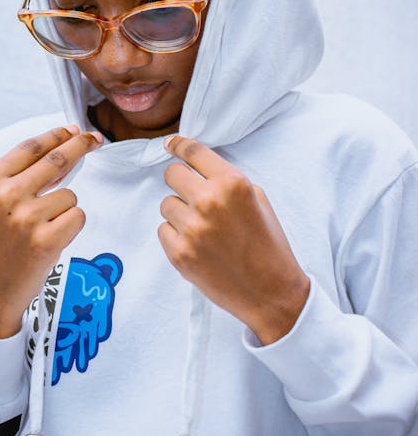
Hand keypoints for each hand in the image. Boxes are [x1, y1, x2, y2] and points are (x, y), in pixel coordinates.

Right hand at [0, 126, 102, 337]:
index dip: (57, 134)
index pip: (30, 147)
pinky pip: (77, 216)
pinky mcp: (45, 240)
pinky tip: (51, 240)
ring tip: (42, 229)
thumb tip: (65, 146)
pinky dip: (71, 226)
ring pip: (70, 195)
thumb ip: (23, 176)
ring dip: (65, 209)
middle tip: (95, 139)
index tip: (75, 128)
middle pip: (57, 159)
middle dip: (80, 146)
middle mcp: (4, 196)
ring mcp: (25, 218)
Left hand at [159, 136, 309, 344]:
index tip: (169, 144)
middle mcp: (210, 202)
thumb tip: (197, 168)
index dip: (178, 145)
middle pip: (172, 174)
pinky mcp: (180, 253)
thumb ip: (227, 180)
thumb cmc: (268, 244)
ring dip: (180, 213)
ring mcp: (192, 229)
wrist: (271, 292)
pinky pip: (163, 230)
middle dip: (181, 183)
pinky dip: (176, 236)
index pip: (194, 152)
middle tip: (194, 198)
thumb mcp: (257, 200)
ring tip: (204, 230)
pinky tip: (198, 246)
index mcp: (233, 184)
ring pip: (166, 204)